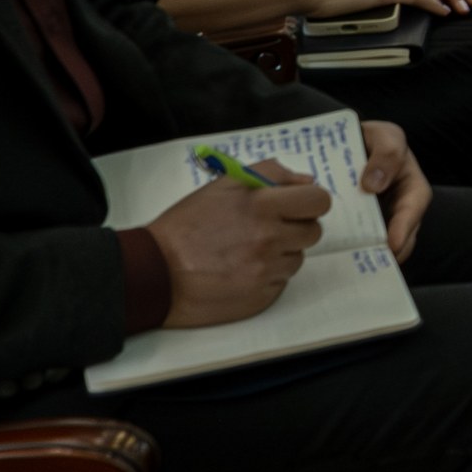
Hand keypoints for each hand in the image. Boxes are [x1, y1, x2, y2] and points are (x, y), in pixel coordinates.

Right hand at [147, 162, 328, 327]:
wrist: (154, 273)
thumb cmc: (185, 227)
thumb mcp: (224, 185)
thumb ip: (271, 174)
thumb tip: (308, 182)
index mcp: (263, 205)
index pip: (318, 201)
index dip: (310, 203)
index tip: (298, 207)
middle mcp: (269, 238)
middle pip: (313, 232)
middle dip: (295, 228)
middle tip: (268, 230)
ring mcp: (266, 271)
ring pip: (296, 259)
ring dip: (279, 254)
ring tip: (245, 252)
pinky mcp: (260, 298)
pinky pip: (280, 283)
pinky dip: (266, 277)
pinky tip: (239, 272)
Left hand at [357, 120, 430, 260]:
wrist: (343, 146)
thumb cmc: (371, 139)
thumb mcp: (385, 136)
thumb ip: (386, 152)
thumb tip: (373, 185)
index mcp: (411, 187)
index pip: (415, 207)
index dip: (405, 227)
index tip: (392, 243)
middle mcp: (398, 210)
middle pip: (401, 236)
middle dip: (389, 252)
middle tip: (372, 262)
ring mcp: (377, 222)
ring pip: (379, 245)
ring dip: (369, 256)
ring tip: (354, 267)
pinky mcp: (356, 230)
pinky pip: (357, 245)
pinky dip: (350, 253)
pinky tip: (336, 260)